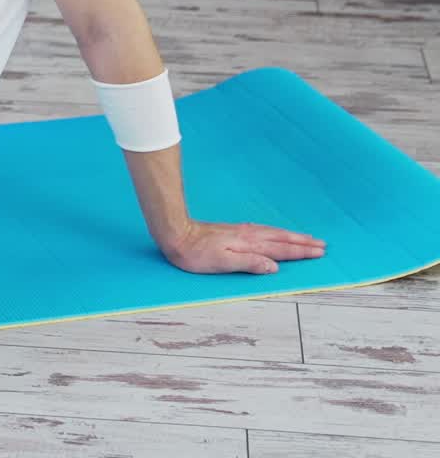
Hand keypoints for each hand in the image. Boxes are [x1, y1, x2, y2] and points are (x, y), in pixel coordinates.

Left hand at [160, 220, 326, 274]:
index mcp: (249, 245)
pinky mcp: (234, 231)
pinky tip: (275, 234)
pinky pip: (263, 231)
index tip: (319, 252)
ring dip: (291, 236)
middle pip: (281, 239)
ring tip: (306, 238)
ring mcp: (241, 232)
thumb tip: (274, 267)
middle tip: (322, 244)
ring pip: (273, 233)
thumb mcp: (223, 262)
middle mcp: (248, 236)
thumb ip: (249, 264)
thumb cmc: (196, 253)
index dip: (301, 252)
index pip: (281, 249)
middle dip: (302, 242)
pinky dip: (275, 233)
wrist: (176, 234)